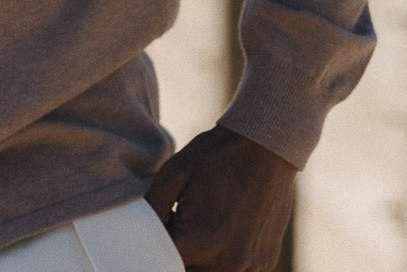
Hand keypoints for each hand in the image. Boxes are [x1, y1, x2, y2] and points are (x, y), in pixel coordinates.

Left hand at [145, 124, 297, 270]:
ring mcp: (250, 265)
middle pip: (186, 271)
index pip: (162, 262)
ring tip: (200, 228)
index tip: (163, 223)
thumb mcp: (173, 175)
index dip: (155, 245)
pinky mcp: (265, 262)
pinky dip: (223, 261)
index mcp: (200, 242)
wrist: (265, 148)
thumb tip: (140, 235)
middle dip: (177, 254)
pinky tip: (220, 233)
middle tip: (178, 223)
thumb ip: (153, 211)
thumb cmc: (215, 157)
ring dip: (199, 260)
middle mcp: (228, 262)